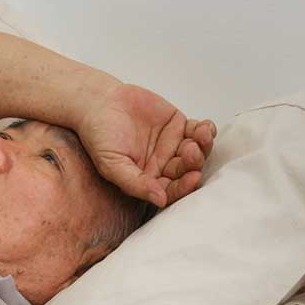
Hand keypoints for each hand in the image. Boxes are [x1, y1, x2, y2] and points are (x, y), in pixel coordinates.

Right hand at [78, 83, 215, 207]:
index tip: (193, 178)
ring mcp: (173, 145)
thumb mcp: (112, 165)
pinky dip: (206, 130)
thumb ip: (135, 183)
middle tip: (191, 152)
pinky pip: (197, 131)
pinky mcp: (178, 125)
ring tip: (202, 136)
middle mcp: (163, 166)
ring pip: (196, 152)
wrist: (98, 103)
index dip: (184, 186)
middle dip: (193, 163)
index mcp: (149, 180)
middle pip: (187, 171)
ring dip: (203, 146)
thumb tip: (160, 200)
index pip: (171, 189)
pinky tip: (207, 128)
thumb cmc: (100, 137)